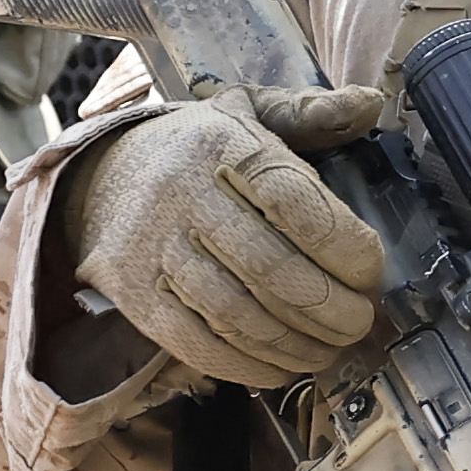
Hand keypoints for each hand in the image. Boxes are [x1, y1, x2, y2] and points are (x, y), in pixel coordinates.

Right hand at [57, 88, 389, 390]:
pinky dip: (248, 365)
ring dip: (296, 344)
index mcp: (221, 144)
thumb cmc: (195, 149)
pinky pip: (197, 344)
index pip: (291, 200)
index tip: (372, 271)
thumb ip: (310, 113)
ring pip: (237, 314)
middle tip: (360, 321)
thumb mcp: (247, 112)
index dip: (344, 244)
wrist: (99, 176)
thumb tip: (371, 105)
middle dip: (331, 308)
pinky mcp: (135, 296)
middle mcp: (182, 195)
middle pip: (270, 268)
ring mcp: (154, 249)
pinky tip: (282, 366)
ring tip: (330, 349)